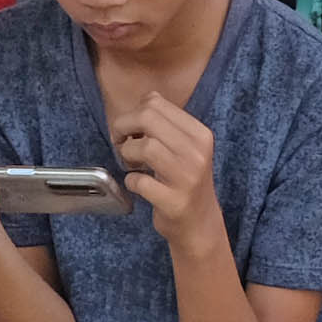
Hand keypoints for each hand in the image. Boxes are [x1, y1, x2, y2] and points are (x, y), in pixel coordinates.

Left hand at [110, 91, 224, 259]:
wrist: (200, 224)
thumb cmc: (186, 181)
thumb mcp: (186, 147)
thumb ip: (167, 123)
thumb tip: (147, 98)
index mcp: (200, 134)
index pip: (156, 103)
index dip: (133, 114)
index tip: (130, 131)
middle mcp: (197, 152)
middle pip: (148, 118)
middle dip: (123, 127)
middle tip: (121, 143)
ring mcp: (187, 178)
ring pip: (144, 147)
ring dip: (127, 154)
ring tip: (131, 164)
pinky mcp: (174, 201)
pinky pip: (139, 181)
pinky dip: (131, 181)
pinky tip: (138, 185)